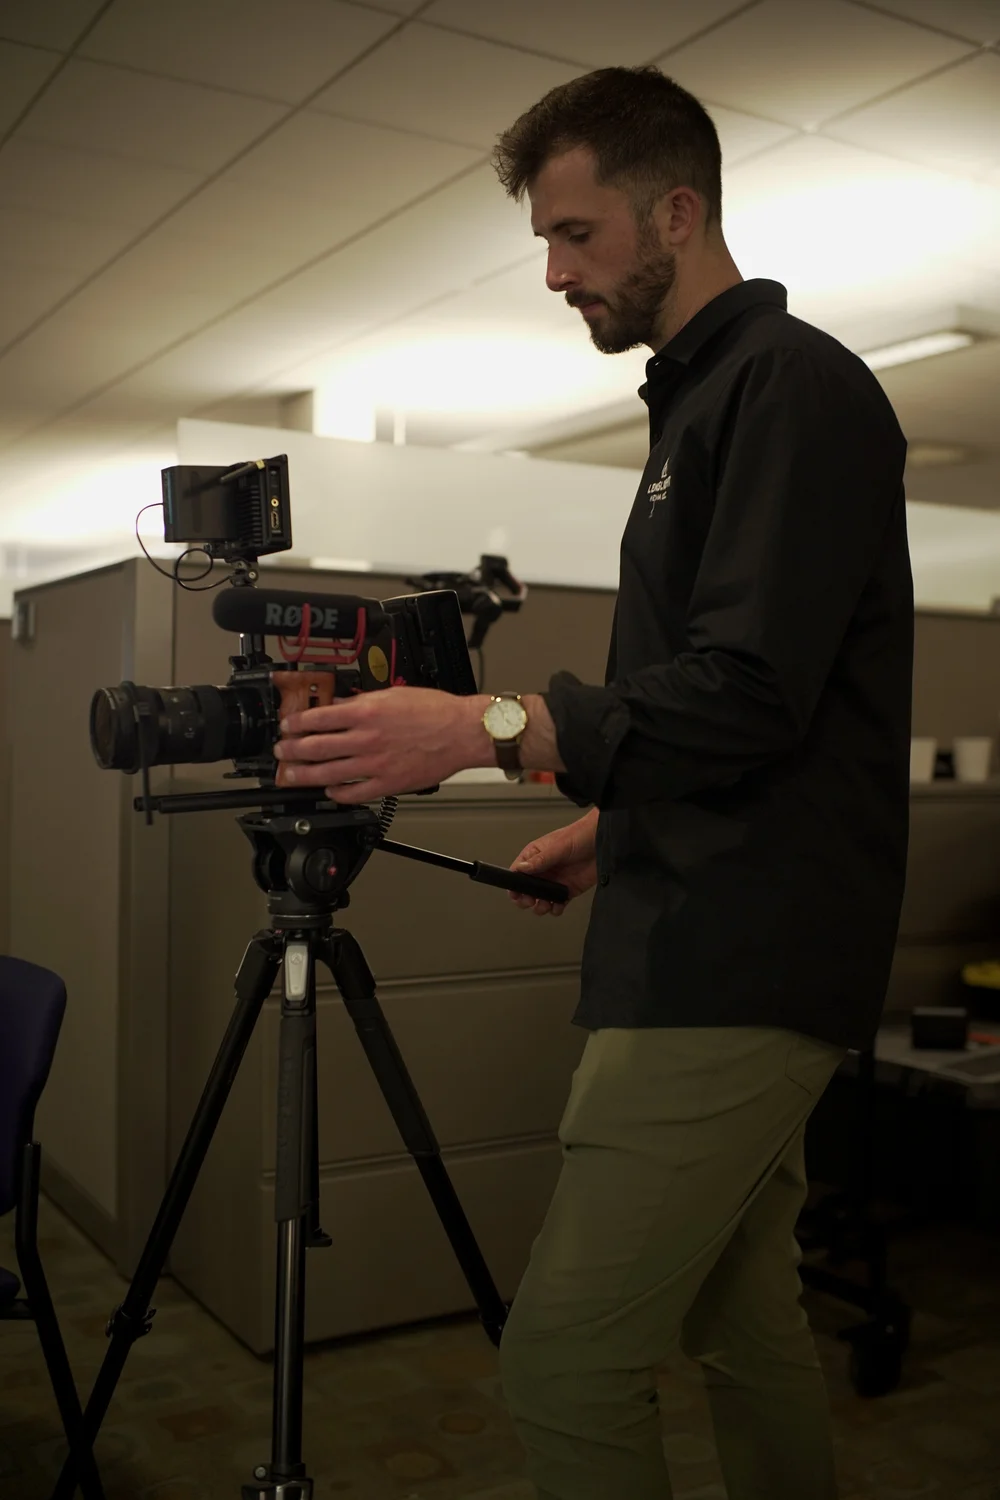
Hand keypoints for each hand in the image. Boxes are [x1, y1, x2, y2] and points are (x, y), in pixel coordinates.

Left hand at [273, 686, 490, 802]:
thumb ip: (362, 702)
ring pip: (328, 773)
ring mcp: (375, 764)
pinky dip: (337, 793)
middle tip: (282, 752)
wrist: (462, 732)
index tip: (287, 726)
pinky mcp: (387, 784)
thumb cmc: (435, 711)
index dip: (296, 723)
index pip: (318, 718)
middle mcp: (366, 739)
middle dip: (292, 750)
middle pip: (316, 747)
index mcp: (366, 712)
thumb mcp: (393, 694)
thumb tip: (340, 706)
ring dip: (305, 775)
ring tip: (292, 775)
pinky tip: (330, 790)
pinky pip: (354, 793)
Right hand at [510, 809, 598, 916]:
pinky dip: (556, 908)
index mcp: (535, 855)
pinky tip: (558, 906)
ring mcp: (555, 881)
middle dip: (525, 899)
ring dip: (540, 906)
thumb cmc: (580, 835)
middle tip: (531, 900)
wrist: (603, 841)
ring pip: (540, 900)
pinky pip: (557, 903)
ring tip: (545, 905)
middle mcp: (543, 870)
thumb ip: (540, 860)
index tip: (515, 894)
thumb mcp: (558, 847)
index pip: (518, 872)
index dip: (514, 885)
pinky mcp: (568, 890)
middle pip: (526, 890)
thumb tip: (521, 869)